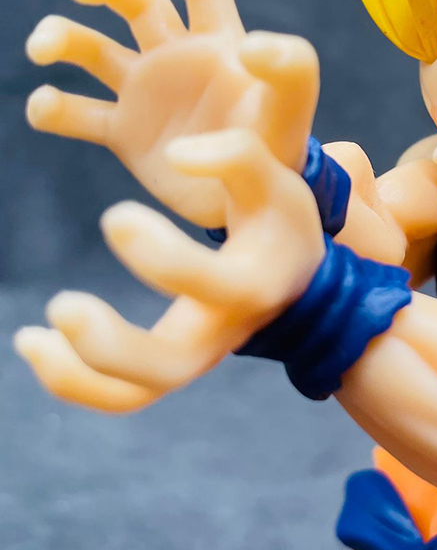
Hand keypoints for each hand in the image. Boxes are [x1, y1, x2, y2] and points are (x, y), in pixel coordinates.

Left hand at [13, 129, 325, 412]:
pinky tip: (35, 343)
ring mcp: (198, 356)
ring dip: (77, 376)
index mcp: (254, 284)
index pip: (209, 284)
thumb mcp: (276, 178)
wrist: (295, 276)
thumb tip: (173, 154)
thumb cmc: (281, 220)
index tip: (115, 214)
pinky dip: (74, 382)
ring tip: (28, 337)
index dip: (159, 255)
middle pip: (169, 366)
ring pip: (136, 394)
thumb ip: (236, 155)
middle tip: (59, 305)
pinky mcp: (171, 364)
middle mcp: (225, 332)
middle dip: (108, 347)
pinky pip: (121, 395)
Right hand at [26, 0, 318, 226]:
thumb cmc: (281, 145)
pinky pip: (78, 113)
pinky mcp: (126, 132)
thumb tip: (252, 46)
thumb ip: (290, 69)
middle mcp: (178, 54)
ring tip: (44, 47)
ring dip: (62, 35)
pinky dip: (52, 107)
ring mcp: (147, 92)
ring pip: (93, 48)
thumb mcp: (293, 105)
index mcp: (220, 38)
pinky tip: (46, 107)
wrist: (258, 200)